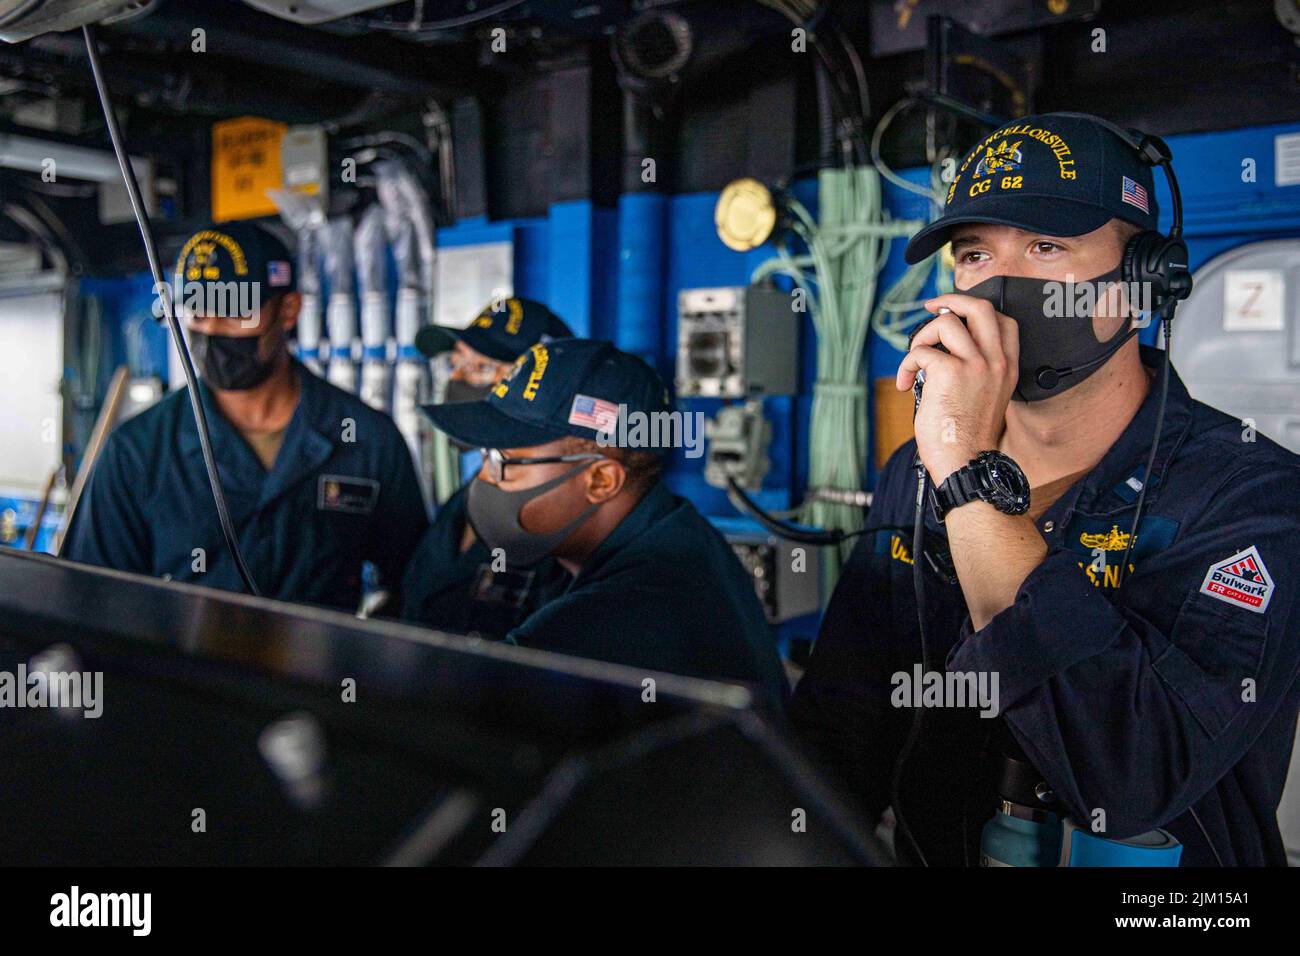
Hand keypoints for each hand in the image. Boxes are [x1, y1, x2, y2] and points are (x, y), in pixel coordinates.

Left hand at [897, 294, 1019, 483]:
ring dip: (922, 337)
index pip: (1004, 321)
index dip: (975, 310)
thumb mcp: (984, 397)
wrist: (966, 463)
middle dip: (950, 300)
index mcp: (1007, 368)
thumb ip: (976, 369)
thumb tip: (944, 347)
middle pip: (979, 307)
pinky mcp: (950, 372)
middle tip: (931, 308)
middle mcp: (996, 362)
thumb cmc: (967, 437)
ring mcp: (975, 365)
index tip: (954, 313)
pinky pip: (921, 351)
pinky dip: (907, 364)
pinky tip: (905, 383)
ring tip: (915, 361)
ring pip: (947, 322)